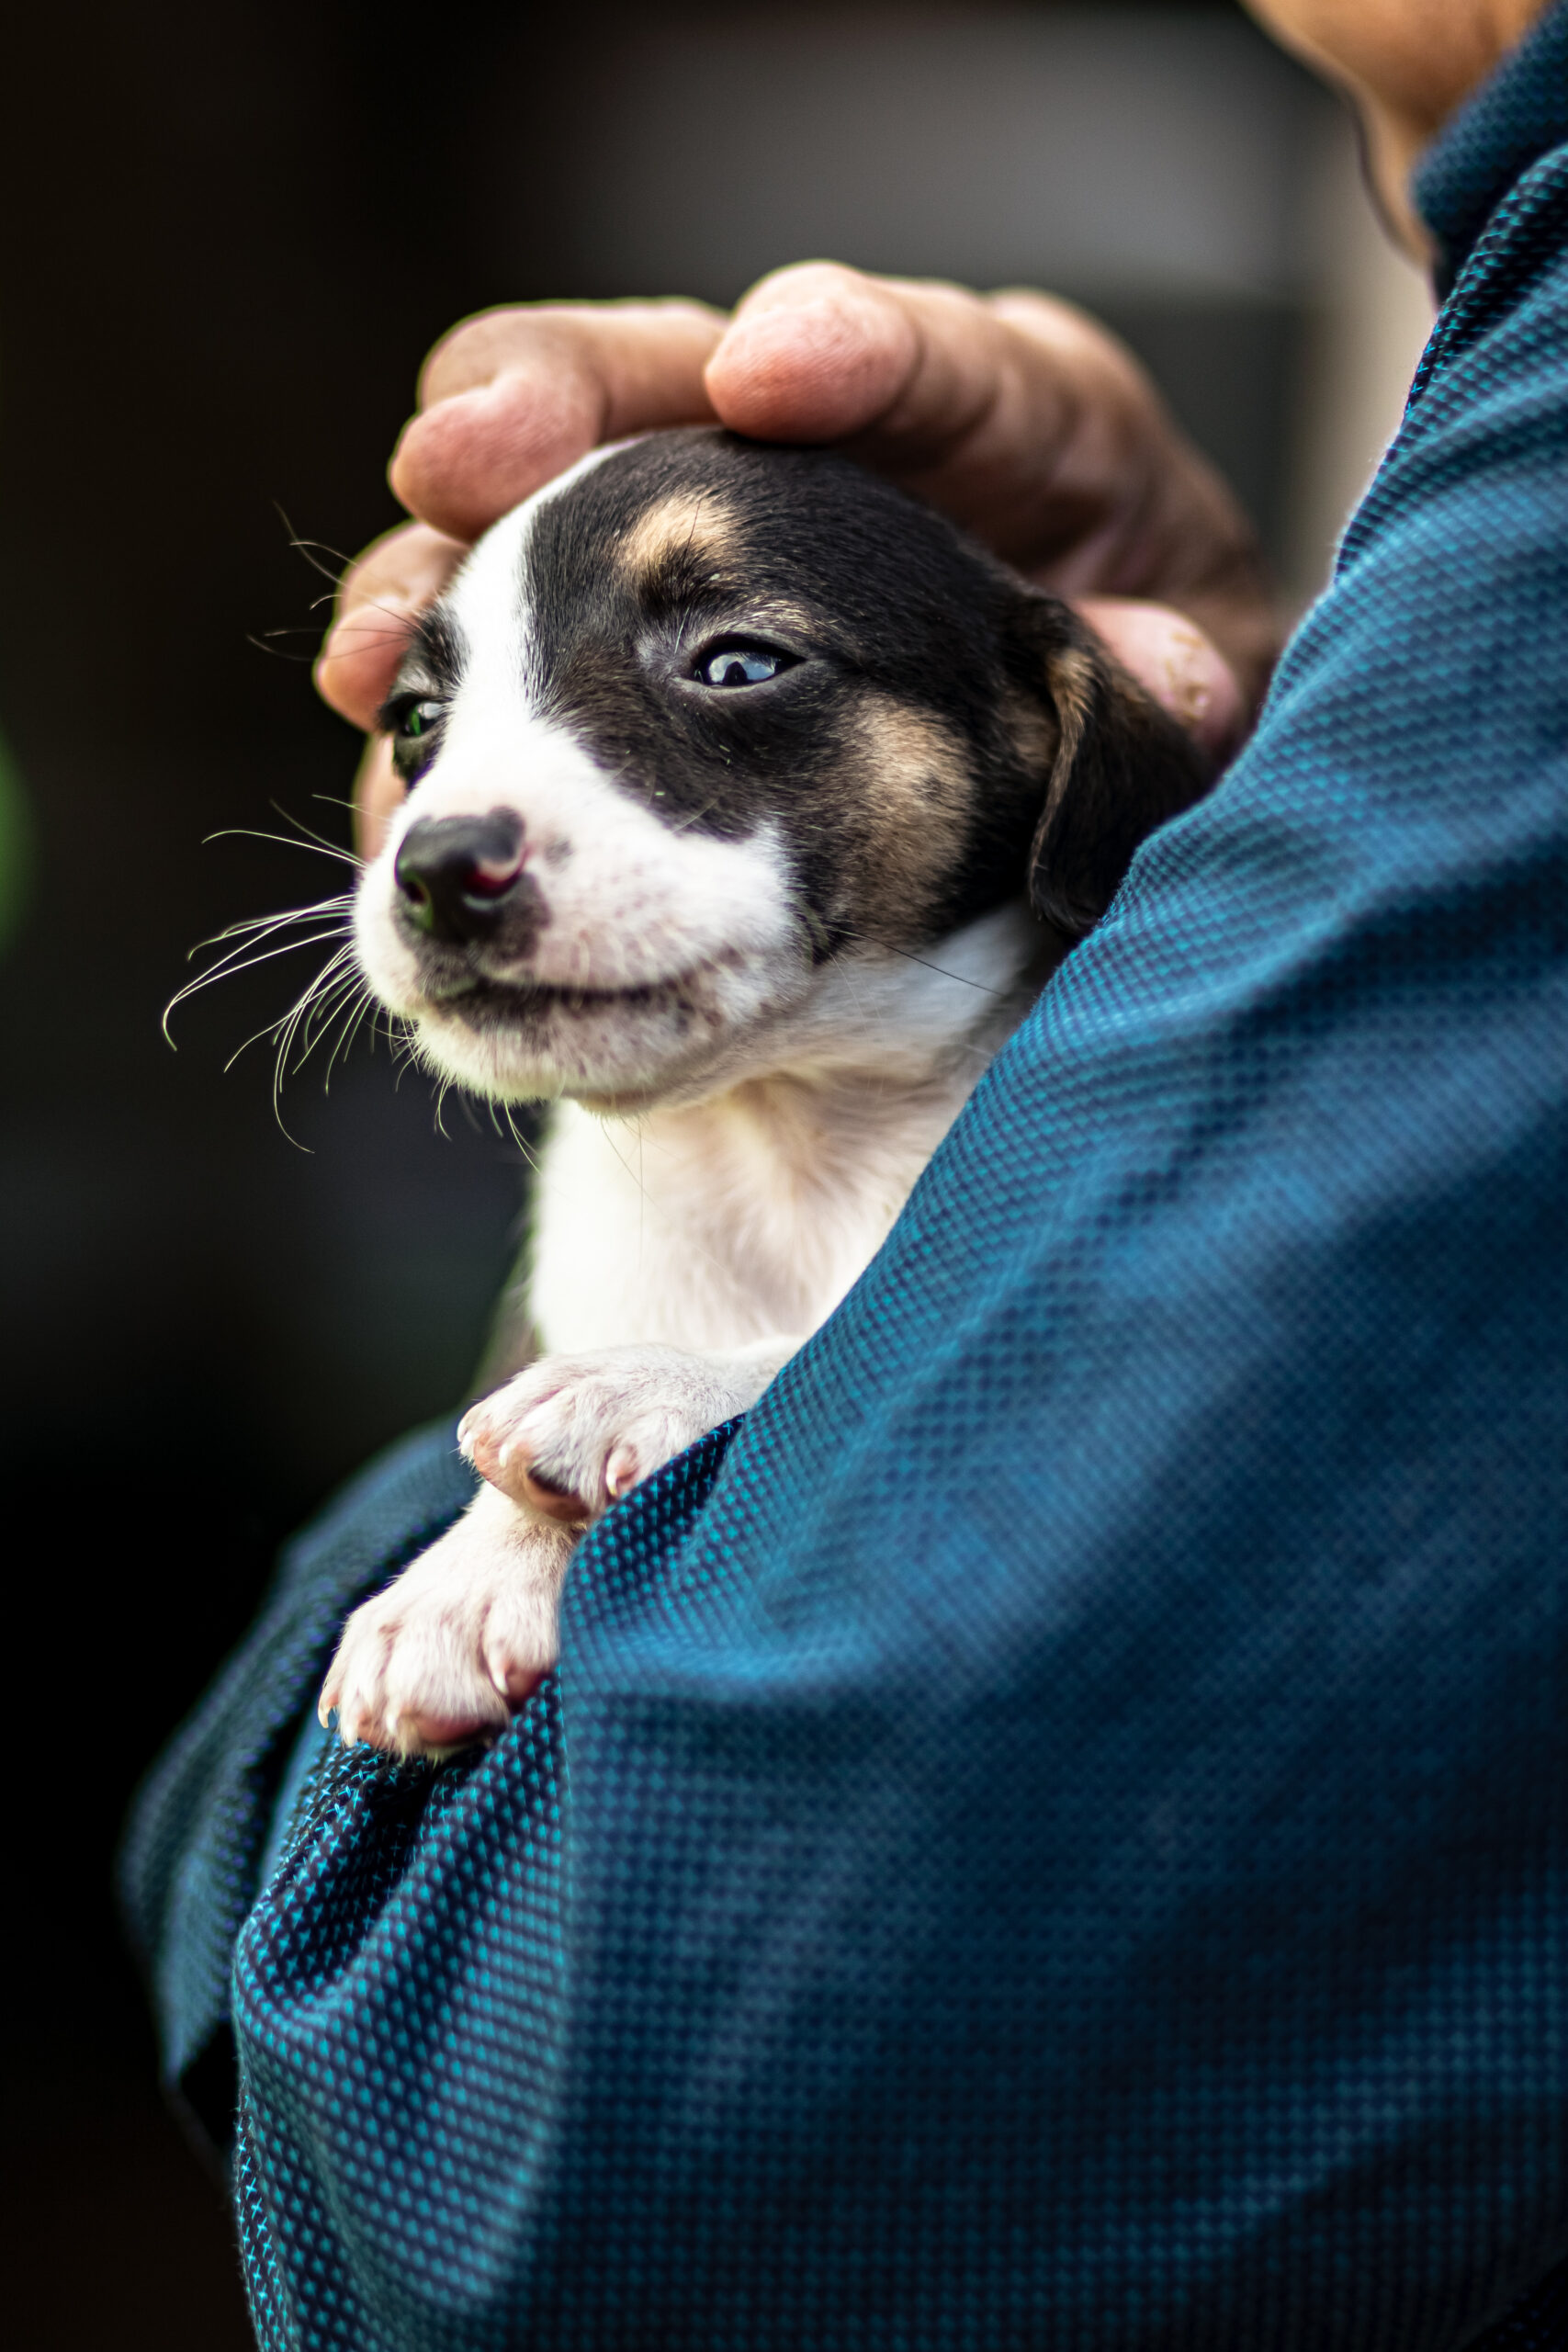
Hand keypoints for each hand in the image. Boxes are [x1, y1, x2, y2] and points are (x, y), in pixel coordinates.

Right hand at [317, 270, 1276, 855]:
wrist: (1089, 727)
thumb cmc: (1157, 669)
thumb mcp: (1195, 674)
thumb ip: (1174, 676)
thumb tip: (1169, 677)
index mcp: (1004, 415)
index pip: (927, 357)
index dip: (849, 347)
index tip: (778, 362)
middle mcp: (822, 442)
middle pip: (669, 377)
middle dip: (558, 399)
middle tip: (458, 454)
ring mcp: (701, 537)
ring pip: (548, 509)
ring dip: (448, 574)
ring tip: (381, 650)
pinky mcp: (625, 637)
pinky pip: (513, 652)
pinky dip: (452, 710)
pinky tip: (395, 768)